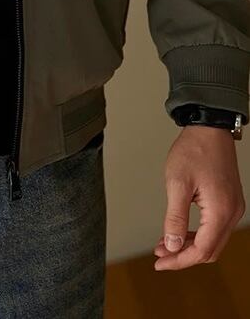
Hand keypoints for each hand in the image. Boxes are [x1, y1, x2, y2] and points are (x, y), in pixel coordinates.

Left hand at [153, 125, 244, 269]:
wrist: (209, 129)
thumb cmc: (194, 151)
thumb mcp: (177, 183)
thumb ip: (174, 217)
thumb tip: (172, 245)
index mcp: (220, 211)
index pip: (201, 251)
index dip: (179, 261)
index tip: (160, 263)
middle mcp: (232, 213)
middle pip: (209, 250)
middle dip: (183, 255)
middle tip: (160, 255)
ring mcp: (232, 208)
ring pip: (212, 241)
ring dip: (189, 245)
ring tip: (165, 243)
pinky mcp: (229, 202)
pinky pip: (214, 228)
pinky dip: (197, 234)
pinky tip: (179, 231)